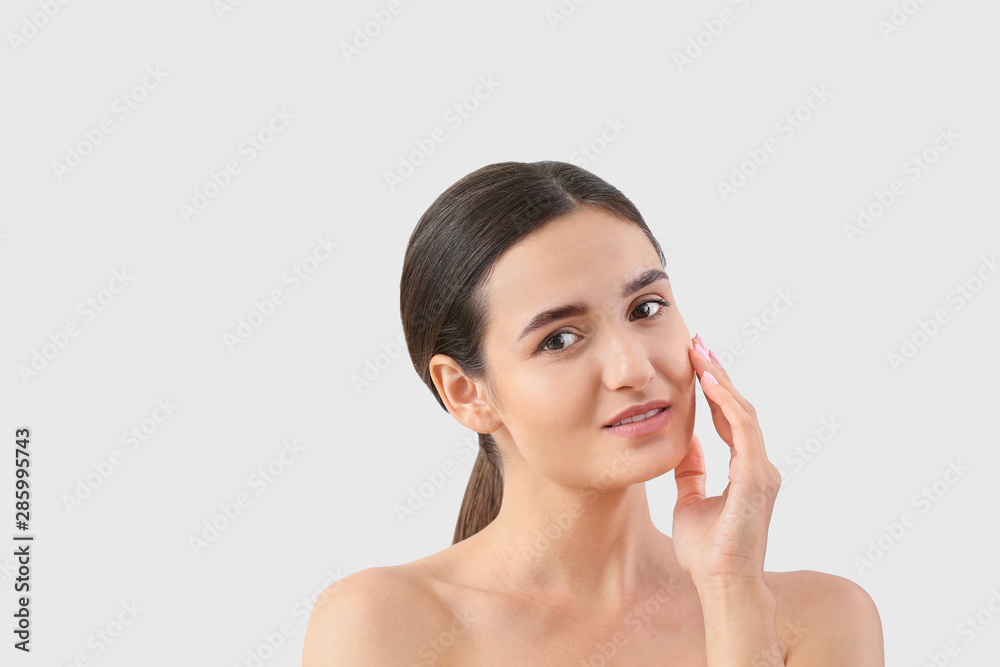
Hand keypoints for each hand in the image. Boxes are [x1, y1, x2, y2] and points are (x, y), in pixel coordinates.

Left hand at [671, 333, 781, 590]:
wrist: (720, 584)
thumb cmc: (707, 552)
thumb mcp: (690, 501)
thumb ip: (692, 472)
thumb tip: (685, 444)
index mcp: (745, 470)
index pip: (728, 417)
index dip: (713, 388)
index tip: (696, 361)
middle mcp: (758, 466)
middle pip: (738, 407)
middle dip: (717, 373)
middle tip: (698, 342)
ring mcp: (760, 471)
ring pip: (743, 412)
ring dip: (721, 379)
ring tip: (700, 352)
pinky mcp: (756, 478)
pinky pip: (743, 430)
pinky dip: (726, 403)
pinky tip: (708, 382)